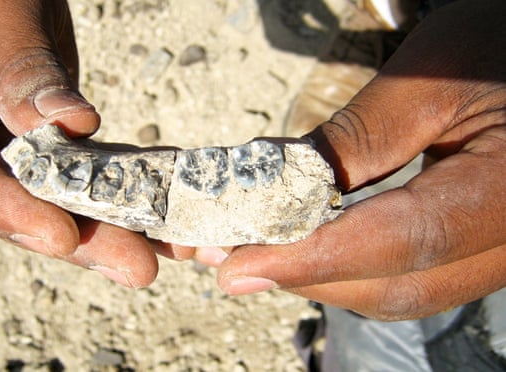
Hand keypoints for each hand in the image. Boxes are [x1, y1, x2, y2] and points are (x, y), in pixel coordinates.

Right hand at [0, 0, 190, 286]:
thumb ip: (21, 72)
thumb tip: (71, 127)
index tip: (58, 234)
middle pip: (3, 204)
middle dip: (74, 235)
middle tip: (136, 265)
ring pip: (46, 197)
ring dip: (107, 223)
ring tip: (165, 246)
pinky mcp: (35, 141)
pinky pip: (74, 170)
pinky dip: (117, 188)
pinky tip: (162, 207)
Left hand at [217, 0, 505, 319]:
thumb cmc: (495, 53)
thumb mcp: (428, 80)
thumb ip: (357, 140)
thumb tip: (273, 193)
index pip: (403, 240)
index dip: (314, 258)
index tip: (238, 266)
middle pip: (397, 285)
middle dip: (307, 275)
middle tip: (231, 260)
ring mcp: (497, 253)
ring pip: (401, 291)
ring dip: (323, 277)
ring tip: (258, 254)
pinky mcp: (477, 249)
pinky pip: (410, 275)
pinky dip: (351, 267)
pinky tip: (308, 247)